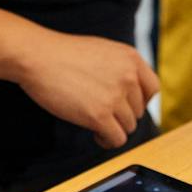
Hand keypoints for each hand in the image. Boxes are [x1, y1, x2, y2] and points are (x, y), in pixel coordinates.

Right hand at [16, 31, 157, 148]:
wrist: (38, 57)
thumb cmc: (63, 53)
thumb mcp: (103, 50)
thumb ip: (121, 68)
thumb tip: (129, 91)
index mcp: (131, 58)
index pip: (153, 89)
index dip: (140, 101)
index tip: (126, 106)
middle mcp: (128, 77)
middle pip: (139, 111)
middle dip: (121, 115)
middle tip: (102, 114)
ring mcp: (115, 97)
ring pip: (128, 127)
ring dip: (113, 128)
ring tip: (96, 124)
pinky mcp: (100, 115)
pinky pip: (117, 139)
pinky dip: (107, 141)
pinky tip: (96, 134)